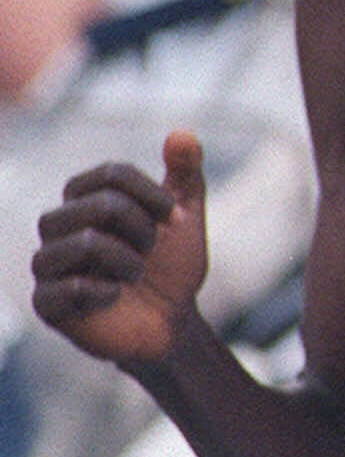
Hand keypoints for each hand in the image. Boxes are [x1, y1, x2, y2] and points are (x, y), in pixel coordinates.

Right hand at [32, 129, 208, 364]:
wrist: (171, 322)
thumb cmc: (170, 265)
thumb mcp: (186, 216)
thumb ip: (186, 173)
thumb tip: (182, 134)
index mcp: (85, 197)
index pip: (112, 174)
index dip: (153, 195)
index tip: (174, 218)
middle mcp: (58, 225)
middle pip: (101, 205)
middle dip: (142, 229)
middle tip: (150, 251)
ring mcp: (48, 265)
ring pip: (86, 243)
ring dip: (128, 261)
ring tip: (134, 275)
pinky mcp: (46, 304)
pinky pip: (71, 288)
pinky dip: (107, 291)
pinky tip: (114, 297)